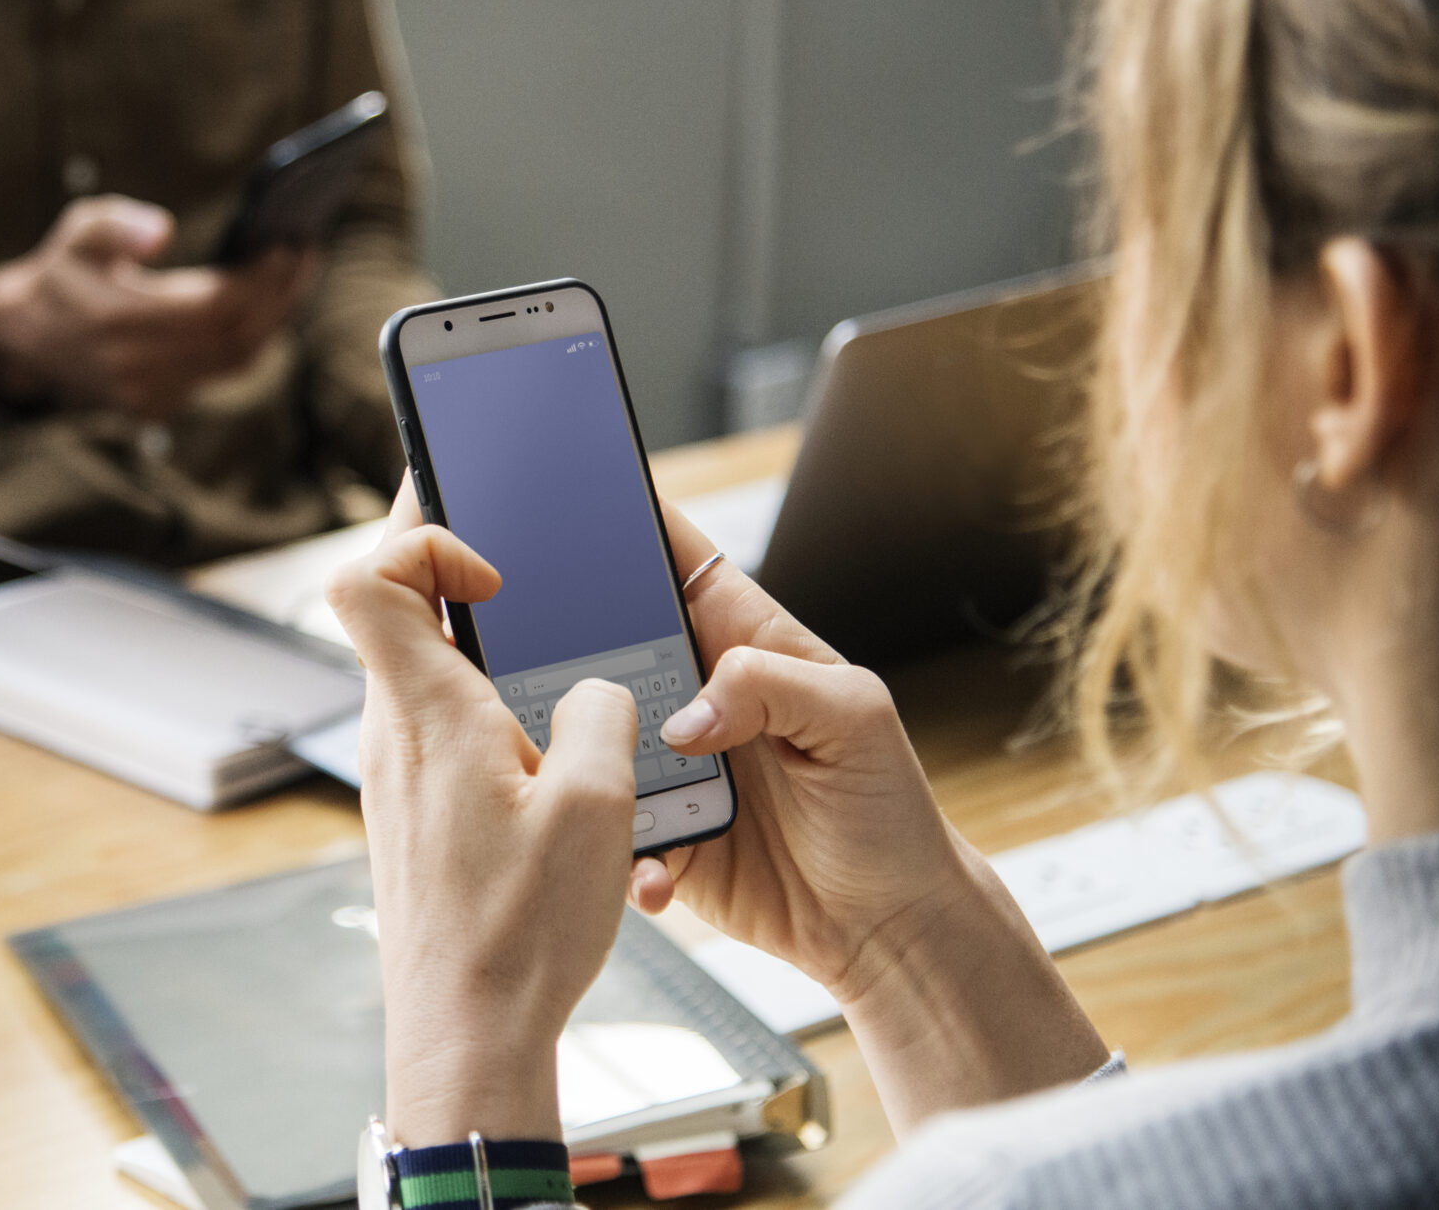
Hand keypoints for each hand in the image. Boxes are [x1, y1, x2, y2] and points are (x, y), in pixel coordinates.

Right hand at [0, 196, 310, 418]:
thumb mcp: (77, 231)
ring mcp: (147, 394)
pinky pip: (222, 372)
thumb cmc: (62, 272)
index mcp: (115, 320)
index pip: (212, 308)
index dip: (259, 280)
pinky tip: (269, 303)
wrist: (26, 338)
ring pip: (237, 361)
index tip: (288, 245)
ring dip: (274, 319)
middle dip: (278, 296)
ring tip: (296, 276)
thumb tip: (161, 231)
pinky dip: (252, 338)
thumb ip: (115, 224)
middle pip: (235, 338)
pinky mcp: (158, 405)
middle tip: (304, 254)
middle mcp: (135, 366)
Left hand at [330, 478, 639, 1147]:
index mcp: (426, 712)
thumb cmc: (520, 934)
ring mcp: (396, 773)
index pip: (365, 574)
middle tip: (517, 555)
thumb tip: (596, 689)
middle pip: (391, 606)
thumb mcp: (598, 810)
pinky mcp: (412, 811)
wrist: (466, 1036)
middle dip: (453, 564)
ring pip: (416, 668)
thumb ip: (602, 718)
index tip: (494, 574)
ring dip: (474, 643)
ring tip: (548, 654)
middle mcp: (392, 733)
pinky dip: (480, 704)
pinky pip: (433, 724)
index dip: (423, 539)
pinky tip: (540, 742)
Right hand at [631, 500, 1108, 1126]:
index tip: (580, 511)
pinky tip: (652, 869)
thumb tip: (683, 720)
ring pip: (589, 736)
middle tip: (550, 659)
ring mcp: (666, 765)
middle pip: (608, 642)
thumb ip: (769, 685)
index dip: (628, 525)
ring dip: (585, 755)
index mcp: (742, 642)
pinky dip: (615, 848)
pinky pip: (605, 829)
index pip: (675, 560)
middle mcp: (693, 696)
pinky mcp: (655, 834)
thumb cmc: (887, 809)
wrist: (887, 927)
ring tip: (605, 782)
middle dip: (570, 641)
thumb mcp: (855, 717)